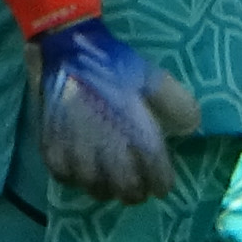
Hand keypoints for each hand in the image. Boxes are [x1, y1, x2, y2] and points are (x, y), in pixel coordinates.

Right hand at [35, 15, 198, 202]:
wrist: (69, 49)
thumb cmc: (116, 66)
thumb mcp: (154, 79)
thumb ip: (177, 105)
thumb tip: (190, 129)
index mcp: (138, 135)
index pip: (157, 178)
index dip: (161, 184)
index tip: (161, 184)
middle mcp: (108, 150)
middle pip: (127, 191)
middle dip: (136, 192)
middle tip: (137, 187)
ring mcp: (76, 152)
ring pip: (96, 190)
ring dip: (107, 188)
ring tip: (110, 180)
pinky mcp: (51, 149)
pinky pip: (66, 179)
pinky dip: (77, 179)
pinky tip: (83, 169)